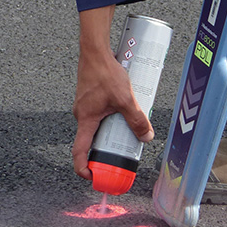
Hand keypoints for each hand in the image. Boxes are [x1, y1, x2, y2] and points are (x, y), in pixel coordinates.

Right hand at [71, 6, 153, 179]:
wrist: (95, 49)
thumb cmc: (105, 71)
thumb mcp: (125, 98)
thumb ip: (136, 119)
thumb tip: (147, 137)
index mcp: (85, 119)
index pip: (79, 152)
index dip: (83, 168)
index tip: (93, 177)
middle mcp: (81, 114)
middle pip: (91, 139)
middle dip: (106, 148)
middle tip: (122, 151)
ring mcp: (84, 105)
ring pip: (97, 124)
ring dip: (110, 129)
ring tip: (127, 125)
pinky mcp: (90, 96)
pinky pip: (99, 113)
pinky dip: (110, 115)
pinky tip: (123, 107)